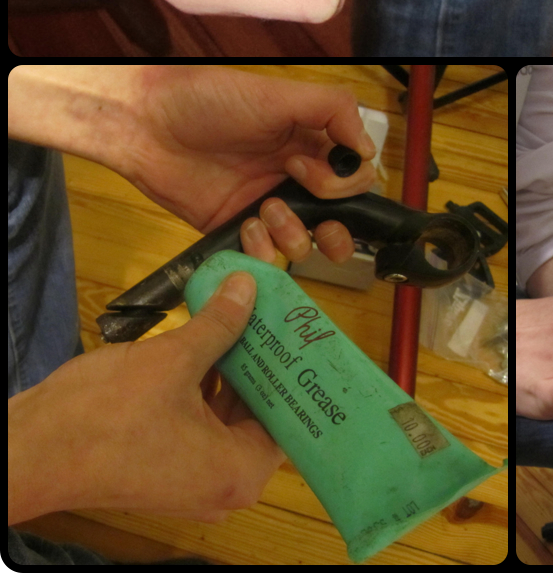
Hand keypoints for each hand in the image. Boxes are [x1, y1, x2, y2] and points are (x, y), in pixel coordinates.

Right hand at [8, 271, 283, 523]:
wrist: (27, 450)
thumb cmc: (107, 414)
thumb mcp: (174, 358)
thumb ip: (220, 323)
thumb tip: (250, 286)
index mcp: (240, 472)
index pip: (293, 419)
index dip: (300, 373)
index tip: (307, 334)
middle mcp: (224, 484)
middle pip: (264, 414)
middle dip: (268, 362)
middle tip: (282, 316)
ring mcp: (192, 476)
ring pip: (232, 413)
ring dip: (238, 366)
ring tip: (254, 315)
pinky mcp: (166, 463)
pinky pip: (203, 418)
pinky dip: (209, 380)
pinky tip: (215, 336)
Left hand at [121, 66, 374, 260]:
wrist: (146, 123)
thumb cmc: (213, 100)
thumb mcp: (281, 94)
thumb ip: (335, 112)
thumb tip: (370, 152)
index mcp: (311, 143)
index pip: (354, 176)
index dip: (341, 183)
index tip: (304, 167)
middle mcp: (295, 177)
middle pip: (338, 219)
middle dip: (335, 231)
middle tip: (316, 223)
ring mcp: (266, 206)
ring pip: (303, 242)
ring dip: (293, 235)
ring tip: (265, 213)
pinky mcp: (235, 229)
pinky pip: (263, 256)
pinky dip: (262, 252)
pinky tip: (245, 227)